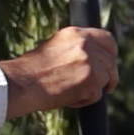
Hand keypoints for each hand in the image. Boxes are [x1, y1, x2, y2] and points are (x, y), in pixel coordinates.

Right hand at [0, 27, 117, 116]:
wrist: (23, 83)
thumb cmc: (32, 70)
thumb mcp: (55, 48)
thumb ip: (76, 48)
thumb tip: (94, 57)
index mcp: (76, 33)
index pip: (107, 39)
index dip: (111, 53)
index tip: (109, 63)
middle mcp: (86, 44)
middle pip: (111, 61)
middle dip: (108, 75)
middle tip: (102, 86)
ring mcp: (90, 63)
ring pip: (107, 78)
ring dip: (95, 89)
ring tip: (74, 93)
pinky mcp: (91, 81)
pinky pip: (97, 95)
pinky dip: (85, 100)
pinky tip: (69, 99)